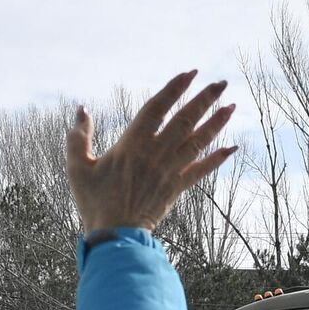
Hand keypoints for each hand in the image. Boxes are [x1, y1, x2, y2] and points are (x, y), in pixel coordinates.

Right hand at [66, 70, 237, 235]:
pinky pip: (200, 171)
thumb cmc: (94, 201)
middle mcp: (154, 154)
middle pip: (184, 120)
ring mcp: (168, 171)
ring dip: (215, 123)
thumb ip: (78, 137)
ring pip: (197, 142)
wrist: (114, 235)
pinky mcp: (176, 188)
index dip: (174, 89)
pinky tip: (231, 148)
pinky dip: (216, 160)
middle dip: (204, 99)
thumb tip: (81, 110)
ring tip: (231, 107)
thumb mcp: (77, 167)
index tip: (190, 74)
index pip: (157, 108)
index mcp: (131, 144)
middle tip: (221, 83)